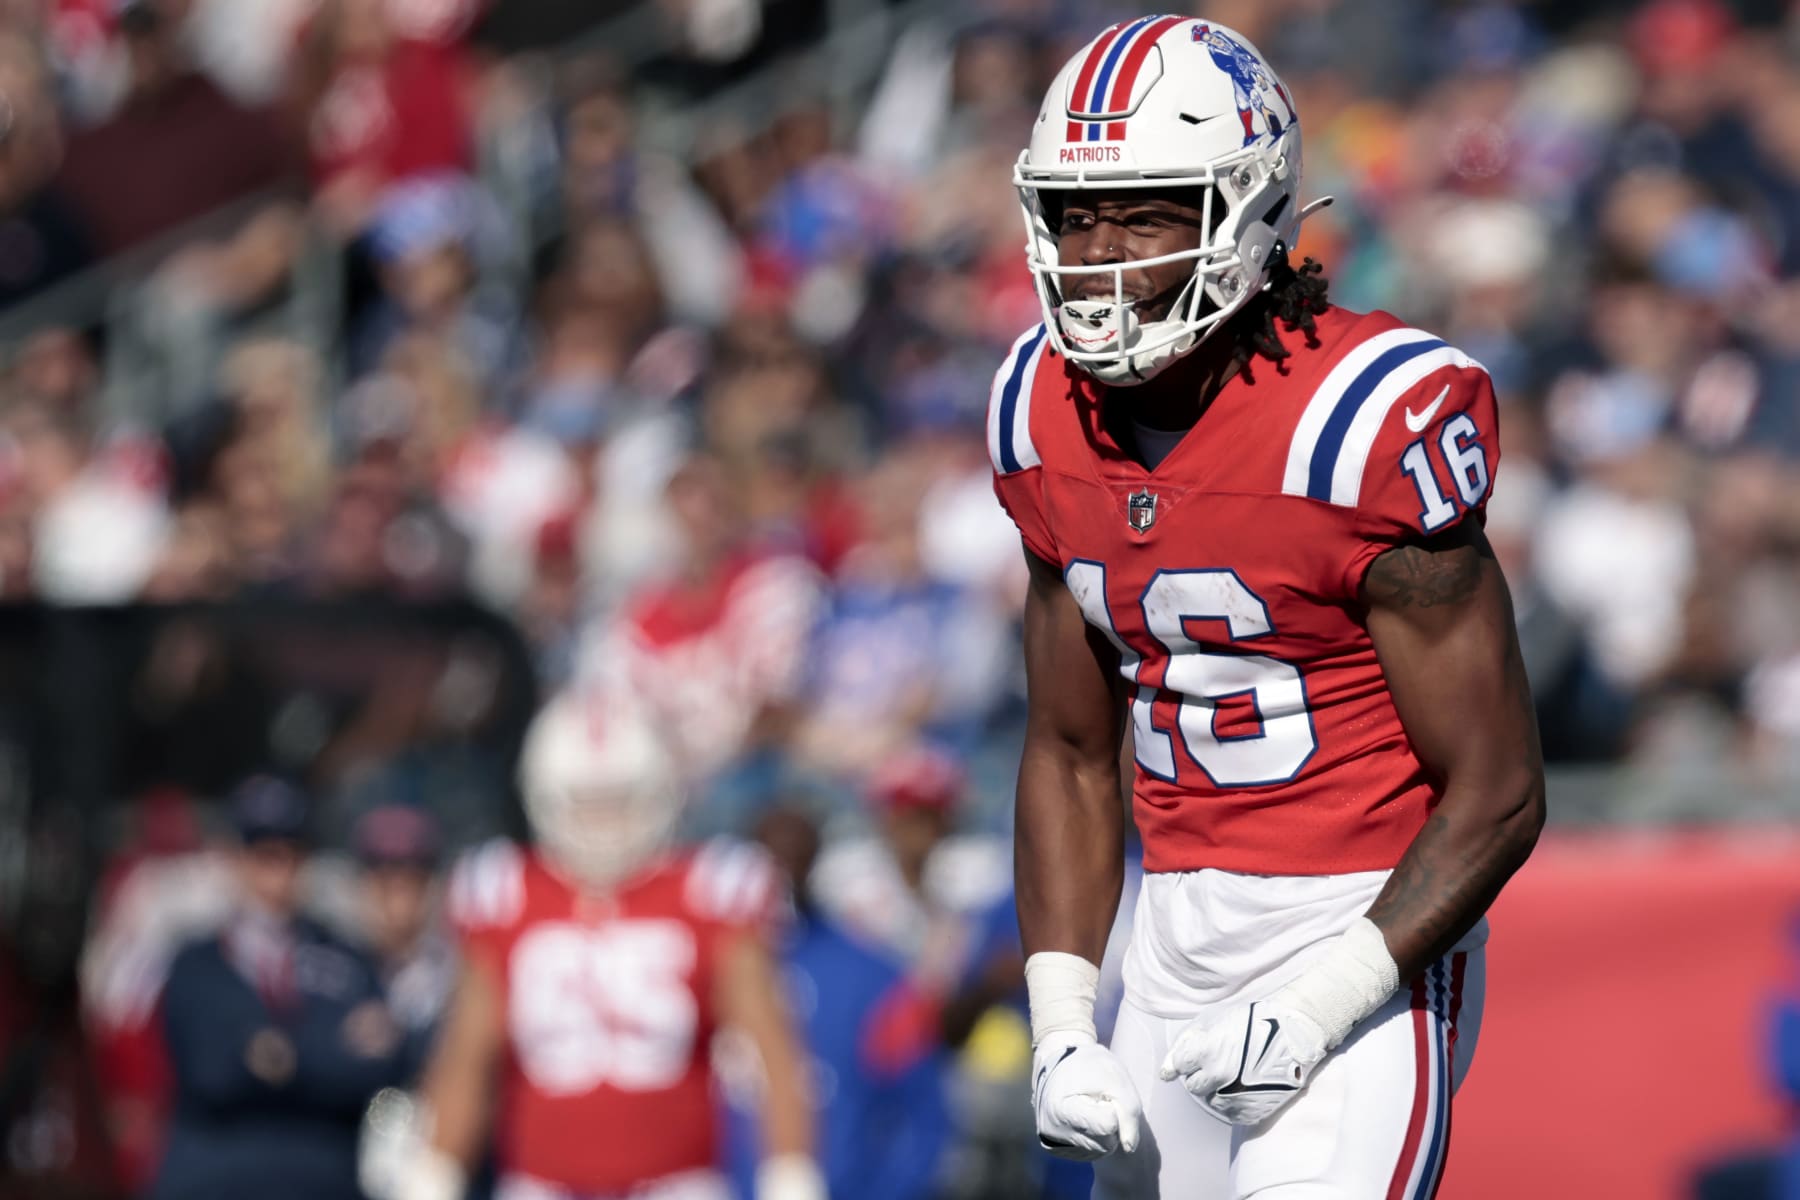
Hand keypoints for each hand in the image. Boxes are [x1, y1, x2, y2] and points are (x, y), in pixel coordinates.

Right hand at [1032, 1030, 1142, 1159]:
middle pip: (1106, 1143)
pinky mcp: (1058, 1149)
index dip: (1112, 1108)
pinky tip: (1085, 1117)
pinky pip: (1091, 1152)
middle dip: (1111, 1121)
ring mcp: (1054, 1144)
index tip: (1099, 1093)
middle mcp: (1053, 1133)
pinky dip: (1095, 1136)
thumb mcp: (1114, 1076)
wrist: (1058, 1061)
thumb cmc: (1087, 1065)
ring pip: (1101, 1151)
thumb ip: (1129, 1111)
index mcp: (1061, 1111)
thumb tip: (1130, 1147)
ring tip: (1090, 1106)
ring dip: (1105, 1131)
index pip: (1108, 1126)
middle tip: (1097, 1099)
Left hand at [1158, 997, 1329, 1126]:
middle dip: (1201, 1074)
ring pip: (1210, 1101)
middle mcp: (1219, 1076)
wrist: (1294, 1033)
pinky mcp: (1250, 1111)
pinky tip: (1244, 1085)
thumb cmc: (1252, 1021)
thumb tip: (1165, 1072)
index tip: (1202, 1053)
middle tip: (1219, 1062)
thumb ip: (1185, 1045)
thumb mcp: (1213, 1021)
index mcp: (1207, 1051)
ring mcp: (1235, 1096)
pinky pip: (1229, 1112)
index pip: (1179, 1065)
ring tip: (1235, 1073)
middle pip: (1194, 1085)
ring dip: (1217, 1089)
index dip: (1189, 1058)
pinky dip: (1232, 1101)